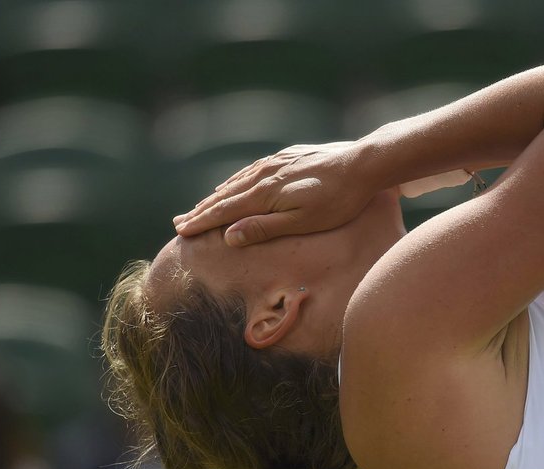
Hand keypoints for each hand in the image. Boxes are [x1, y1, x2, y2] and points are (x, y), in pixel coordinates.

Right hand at [173, 142, 376, 245]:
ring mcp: (275, 163)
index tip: (182, 233)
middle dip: (201, 211)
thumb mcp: (303, 222)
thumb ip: (265, 228)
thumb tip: (229, 236)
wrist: (363, 164)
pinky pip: (252, 170)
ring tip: (199, 207)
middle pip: (225, 196)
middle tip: (180, 223)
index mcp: (264, 194)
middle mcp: (264, 174)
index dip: (202, 222)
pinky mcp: (288, 156)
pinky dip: (236, 180)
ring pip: (236, 181)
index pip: (224, 211)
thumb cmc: (337, 201)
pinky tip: (235, 183)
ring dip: (216, 196)